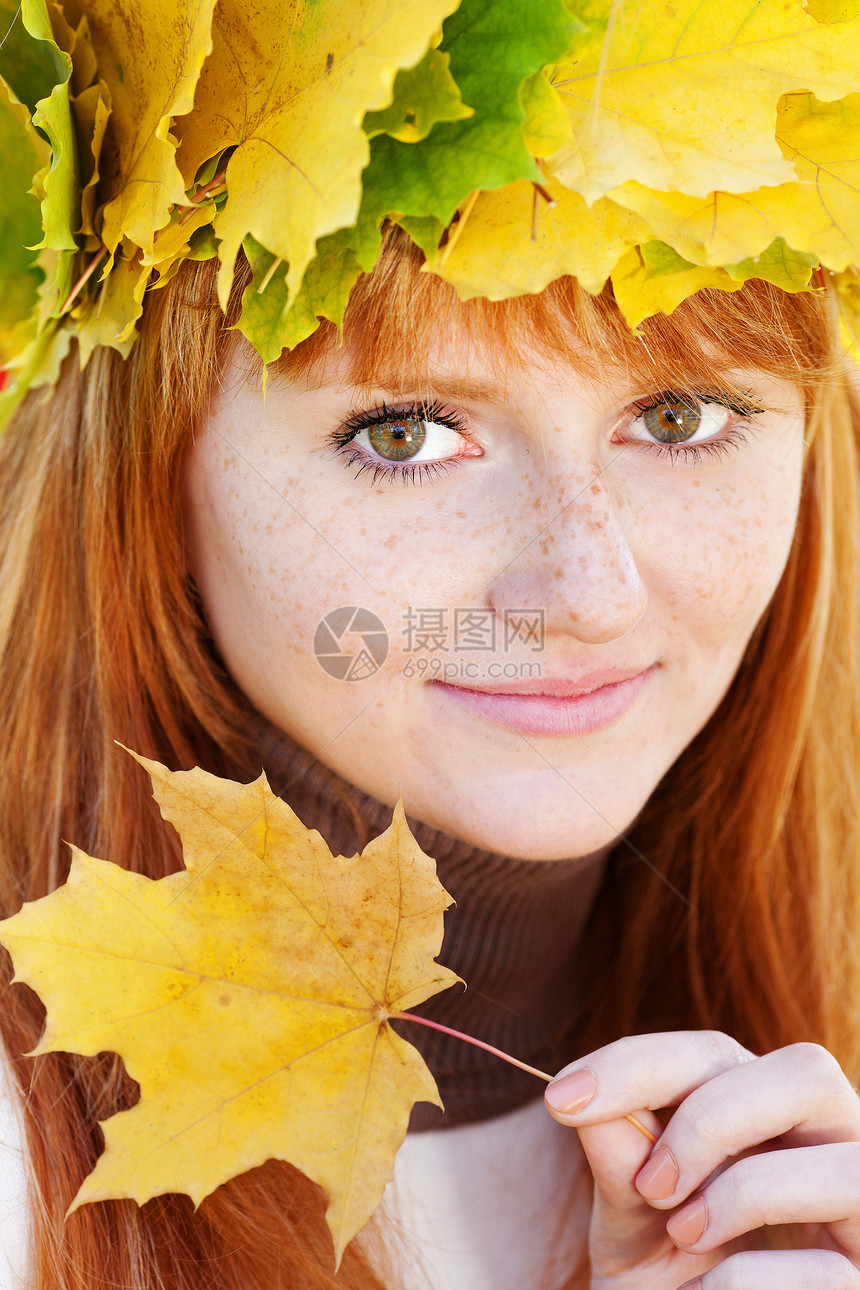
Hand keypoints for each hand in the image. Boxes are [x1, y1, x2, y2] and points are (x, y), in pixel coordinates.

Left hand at [544, 1031, 859, 1288]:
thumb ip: (619, 1158)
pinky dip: (750, 1279)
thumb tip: (584, 1100)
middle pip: (809, 1072)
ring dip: (748, 1191)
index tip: (561, 1100)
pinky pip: (829, 1271)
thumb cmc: (670, 1281)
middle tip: (651, 1184)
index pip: (718, 1053)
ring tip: (685, 1235)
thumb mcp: (631, 1218)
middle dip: (715, 1117)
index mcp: (767, 1113)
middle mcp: (827, 1148)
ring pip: (848, 1162)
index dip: (639, 1063)